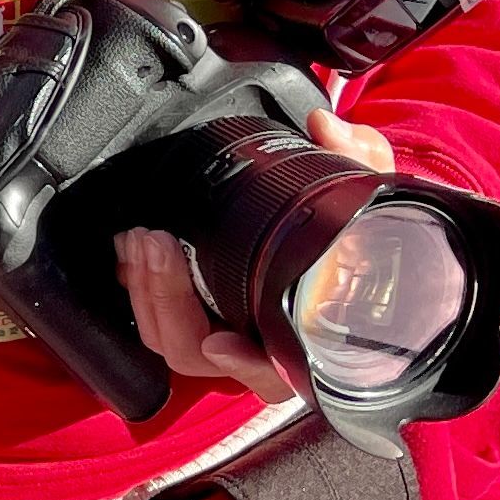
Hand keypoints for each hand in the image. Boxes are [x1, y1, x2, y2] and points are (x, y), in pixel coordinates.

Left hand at [114, 108, 396, 405]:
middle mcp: (264, 345)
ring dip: (147, 289)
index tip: (220, 342)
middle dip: (168, 299)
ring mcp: (228, 334)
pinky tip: (132, 248)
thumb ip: (358, 157)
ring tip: (141, 238)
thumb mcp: (367, 190)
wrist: (346, 238)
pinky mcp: (199, 314)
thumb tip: (326, 126)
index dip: (248, 364)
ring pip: (171, 338)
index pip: (275, 373)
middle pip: (198, 352)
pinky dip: (139, 285)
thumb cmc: (357, 227)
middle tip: (157, 242)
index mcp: (310, 335)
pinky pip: (159, 318)